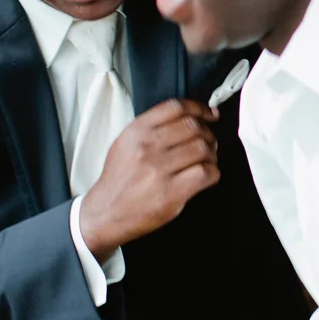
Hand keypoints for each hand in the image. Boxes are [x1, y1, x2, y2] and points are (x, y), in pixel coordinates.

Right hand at [77, 99, 218, 257]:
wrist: (106, 211)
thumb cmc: (119, 180)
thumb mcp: (125, 144)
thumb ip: (151, 128)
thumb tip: (187, 118)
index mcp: (136, 132)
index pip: (176, 108)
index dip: (199, 108)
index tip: (209, 114)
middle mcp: (147, 147)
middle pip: (193, 127)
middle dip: (207, 134)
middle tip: (208, 143)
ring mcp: (159, 170)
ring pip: (203, 149)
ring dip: (211, 155)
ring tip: (206, 161)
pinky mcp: (171, 192)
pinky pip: (205, 173)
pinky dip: (212, 173)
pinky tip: (205, 176)